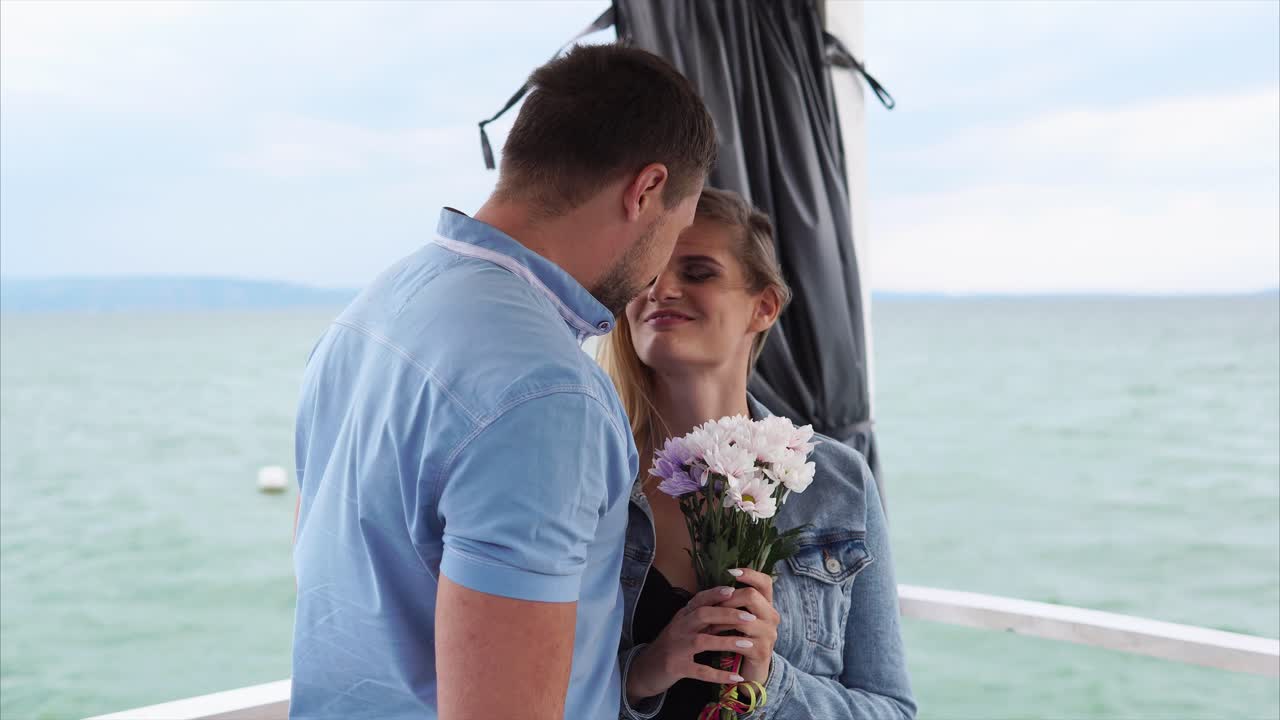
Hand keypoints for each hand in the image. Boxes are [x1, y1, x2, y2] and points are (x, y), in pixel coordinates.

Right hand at [626, 585, 760, 702]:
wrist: (644, 669)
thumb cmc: (670, 646)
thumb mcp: (682, 627)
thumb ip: (701, 617)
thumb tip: (727, 603)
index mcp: (682, 617)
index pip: (699, 600)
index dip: (716, 594)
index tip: (734, 590)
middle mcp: (679, 628)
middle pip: (703, 615)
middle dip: (727, 614)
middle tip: (750, 617)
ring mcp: (677, 648)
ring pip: (703, 641)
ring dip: (727, 642)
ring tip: (748, 644)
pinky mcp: (676, 668)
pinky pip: (700, 671)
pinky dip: (719, 674)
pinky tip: (736, 677)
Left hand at [711, 568, 778, 683]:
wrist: (748, 669)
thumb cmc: (739, 637)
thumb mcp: (737, 616)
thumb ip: (733, 600)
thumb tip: (718, 581)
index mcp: (767, 604)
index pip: (765, 581)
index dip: (749, 573)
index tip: (730, 571)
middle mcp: (772, 616)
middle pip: (752, 596)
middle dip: (727, 599)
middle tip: (711, 606)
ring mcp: (769, 634)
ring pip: (743, 619)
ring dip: (721, 620)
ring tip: (706, 624)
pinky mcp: (761, 651)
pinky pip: (740, 641)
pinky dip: (723, 639)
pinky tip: (712, 639)